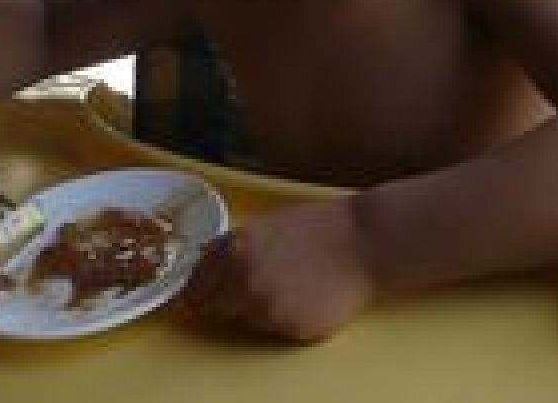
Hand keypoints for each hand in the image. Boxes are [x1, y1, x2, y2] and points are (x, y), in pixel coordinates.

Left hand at [178, 196, 374, 341]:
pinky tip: (306, 297)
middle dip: (226, 302)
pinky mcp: (292, 331)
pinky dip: (285, 319)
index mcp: (233, 251)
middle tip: (252, 289)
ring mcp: (268, 310)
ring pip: (247, 321)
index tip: (197, 297)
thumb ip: (230, 246)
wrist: (363, 242)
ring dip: (258, 310)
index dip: (195, 293)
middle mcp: (244, 283)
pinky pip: (276, 330)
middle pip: (215, 309)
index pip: (195, 287)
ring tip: (289, 287)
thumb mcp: (264, 225)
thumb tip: (201, 261)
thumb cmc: (316, 226)